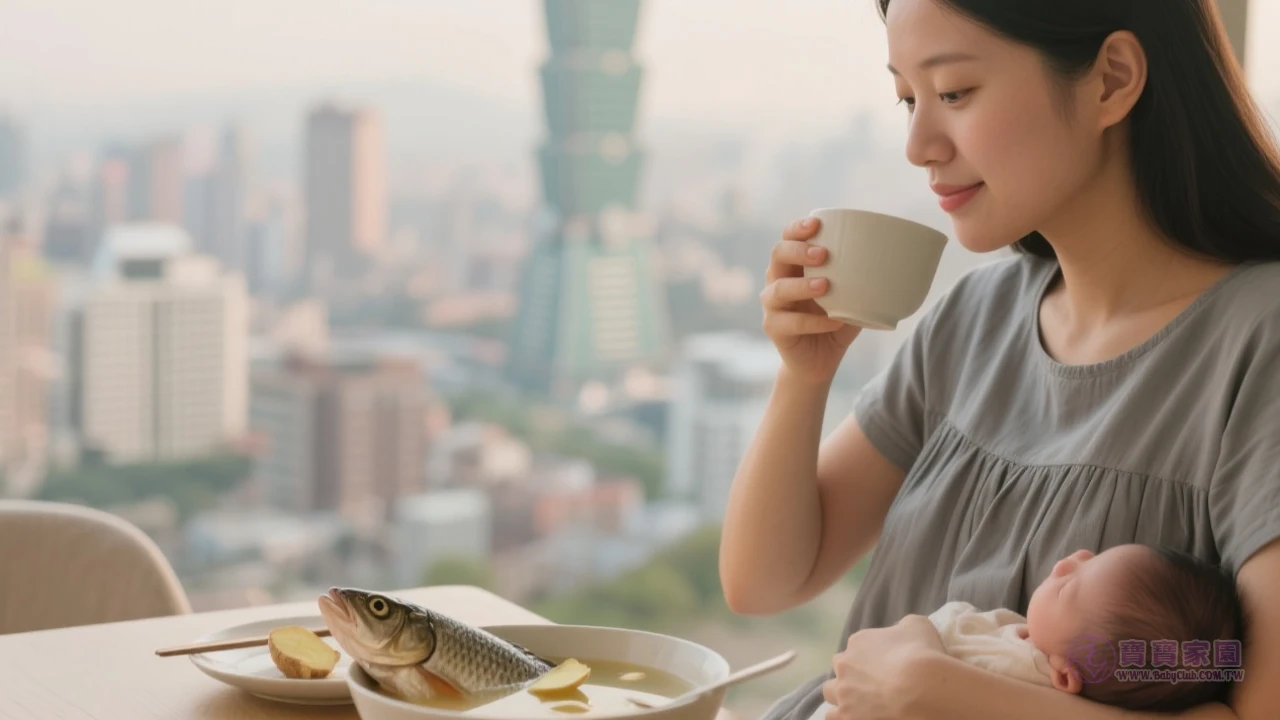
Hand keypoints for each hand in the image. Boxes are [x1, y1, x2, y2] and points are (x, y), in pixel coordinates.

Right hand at [761, 217, 860, 384]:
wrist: (819, 361)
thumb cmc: (836, 322)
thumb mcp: (853, 297)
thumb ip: (863, 279)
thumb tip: (899, 260)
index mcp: (795, 266)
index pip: (788, 238)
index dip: (798, 229)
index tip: (817, 223)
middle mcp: (778, 280)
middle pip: (777, 255)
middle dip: (799, 251)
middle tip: (823, 254)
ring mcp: (773, 306)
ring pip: (778, 289)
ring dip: (802, 285)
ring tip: (825, 286)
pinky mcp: (774, 328)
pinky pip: (790, 322)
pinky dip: (813, 322)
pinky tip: (833, 322)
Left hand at [822, 615, 944, 719]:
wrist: (922, 687)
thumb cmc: (922, 654)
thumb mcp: (917, 626)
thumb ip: (903, 627)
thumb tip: (900, 631)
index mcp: (859, 641)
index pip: (857, 648)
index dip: (870, 658)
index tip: (886, 666)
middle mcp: (844, 665)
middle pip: (840, 669)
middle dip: (851, 675)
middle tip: (873, 685)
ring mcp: (843, 692)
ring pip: (831, 693)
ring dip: (843, 696)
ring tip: (862, 704)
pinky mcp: (846, 716)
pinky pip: (834, 717)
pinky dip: (844, 716)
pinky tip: (858, 716)